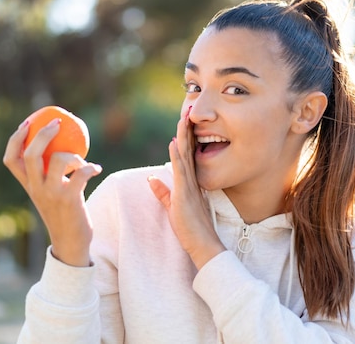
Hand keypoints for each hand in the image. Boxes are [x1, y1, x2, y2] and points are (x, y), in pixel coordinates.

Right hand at [3, 118, 101, 266]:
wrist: (70, 243)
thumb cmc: (64, 213)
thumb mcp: (50, 193)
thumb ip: (50, 174)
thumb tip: (62, 145)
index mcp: (28, 186)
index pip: (11, 159)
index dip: (16, 139)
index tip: (27, 123)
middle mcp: (36, 189)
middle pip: (31, 154)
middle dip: (43, 134)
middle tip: (58, 122)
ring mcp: (51, 194)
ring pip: (58, 160)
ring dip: (74, 155)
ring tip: (82, 162)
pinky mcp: (70, 199)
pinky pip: (81, 173)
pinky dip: (91, 167)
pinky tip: (97, 169)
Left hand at [148, 107, 225, 269]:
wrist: (202, 243)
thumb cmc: (190, 228)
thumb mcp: (172, 206)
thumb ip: (162, 192)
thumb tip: (151, 178)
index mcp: (190, 182)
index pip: (186, 155)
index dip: (185, 137)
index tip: (184, 121)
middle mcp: (192, 180)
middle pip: (188, 150)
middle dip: (187, 130)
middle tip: (187, 111)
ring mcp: (190, 185)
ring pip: (186, 155)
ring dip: (184, 136)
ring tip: (183, 118)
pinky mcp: (185, 193)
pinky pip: (181, 170)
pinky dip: (178, 155)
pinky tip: (175, 142)